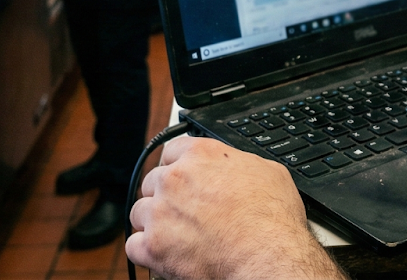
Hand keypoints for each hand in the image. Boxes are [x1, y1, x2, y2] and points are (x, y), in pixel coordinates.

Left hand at [126, 137, 343, 279]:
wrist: (266, 256)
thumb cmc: (272, 219)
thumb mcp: (268, 173)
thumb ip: (240, 163)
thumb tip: (238, 166)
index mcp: (201, 155)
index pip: (172, 151)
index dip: (177, 167)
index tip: (181, 179)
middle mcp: (175, 178)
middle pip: (153, 181)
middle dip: (165, 196)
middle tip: (183, 212)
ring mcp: (160, 212)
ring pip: (140, 212)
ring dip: (153, 223)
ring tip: (174, 235)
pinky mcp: (152, 245)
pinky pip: (134, 245)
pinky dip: (147, 252)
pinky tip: (164, 253)